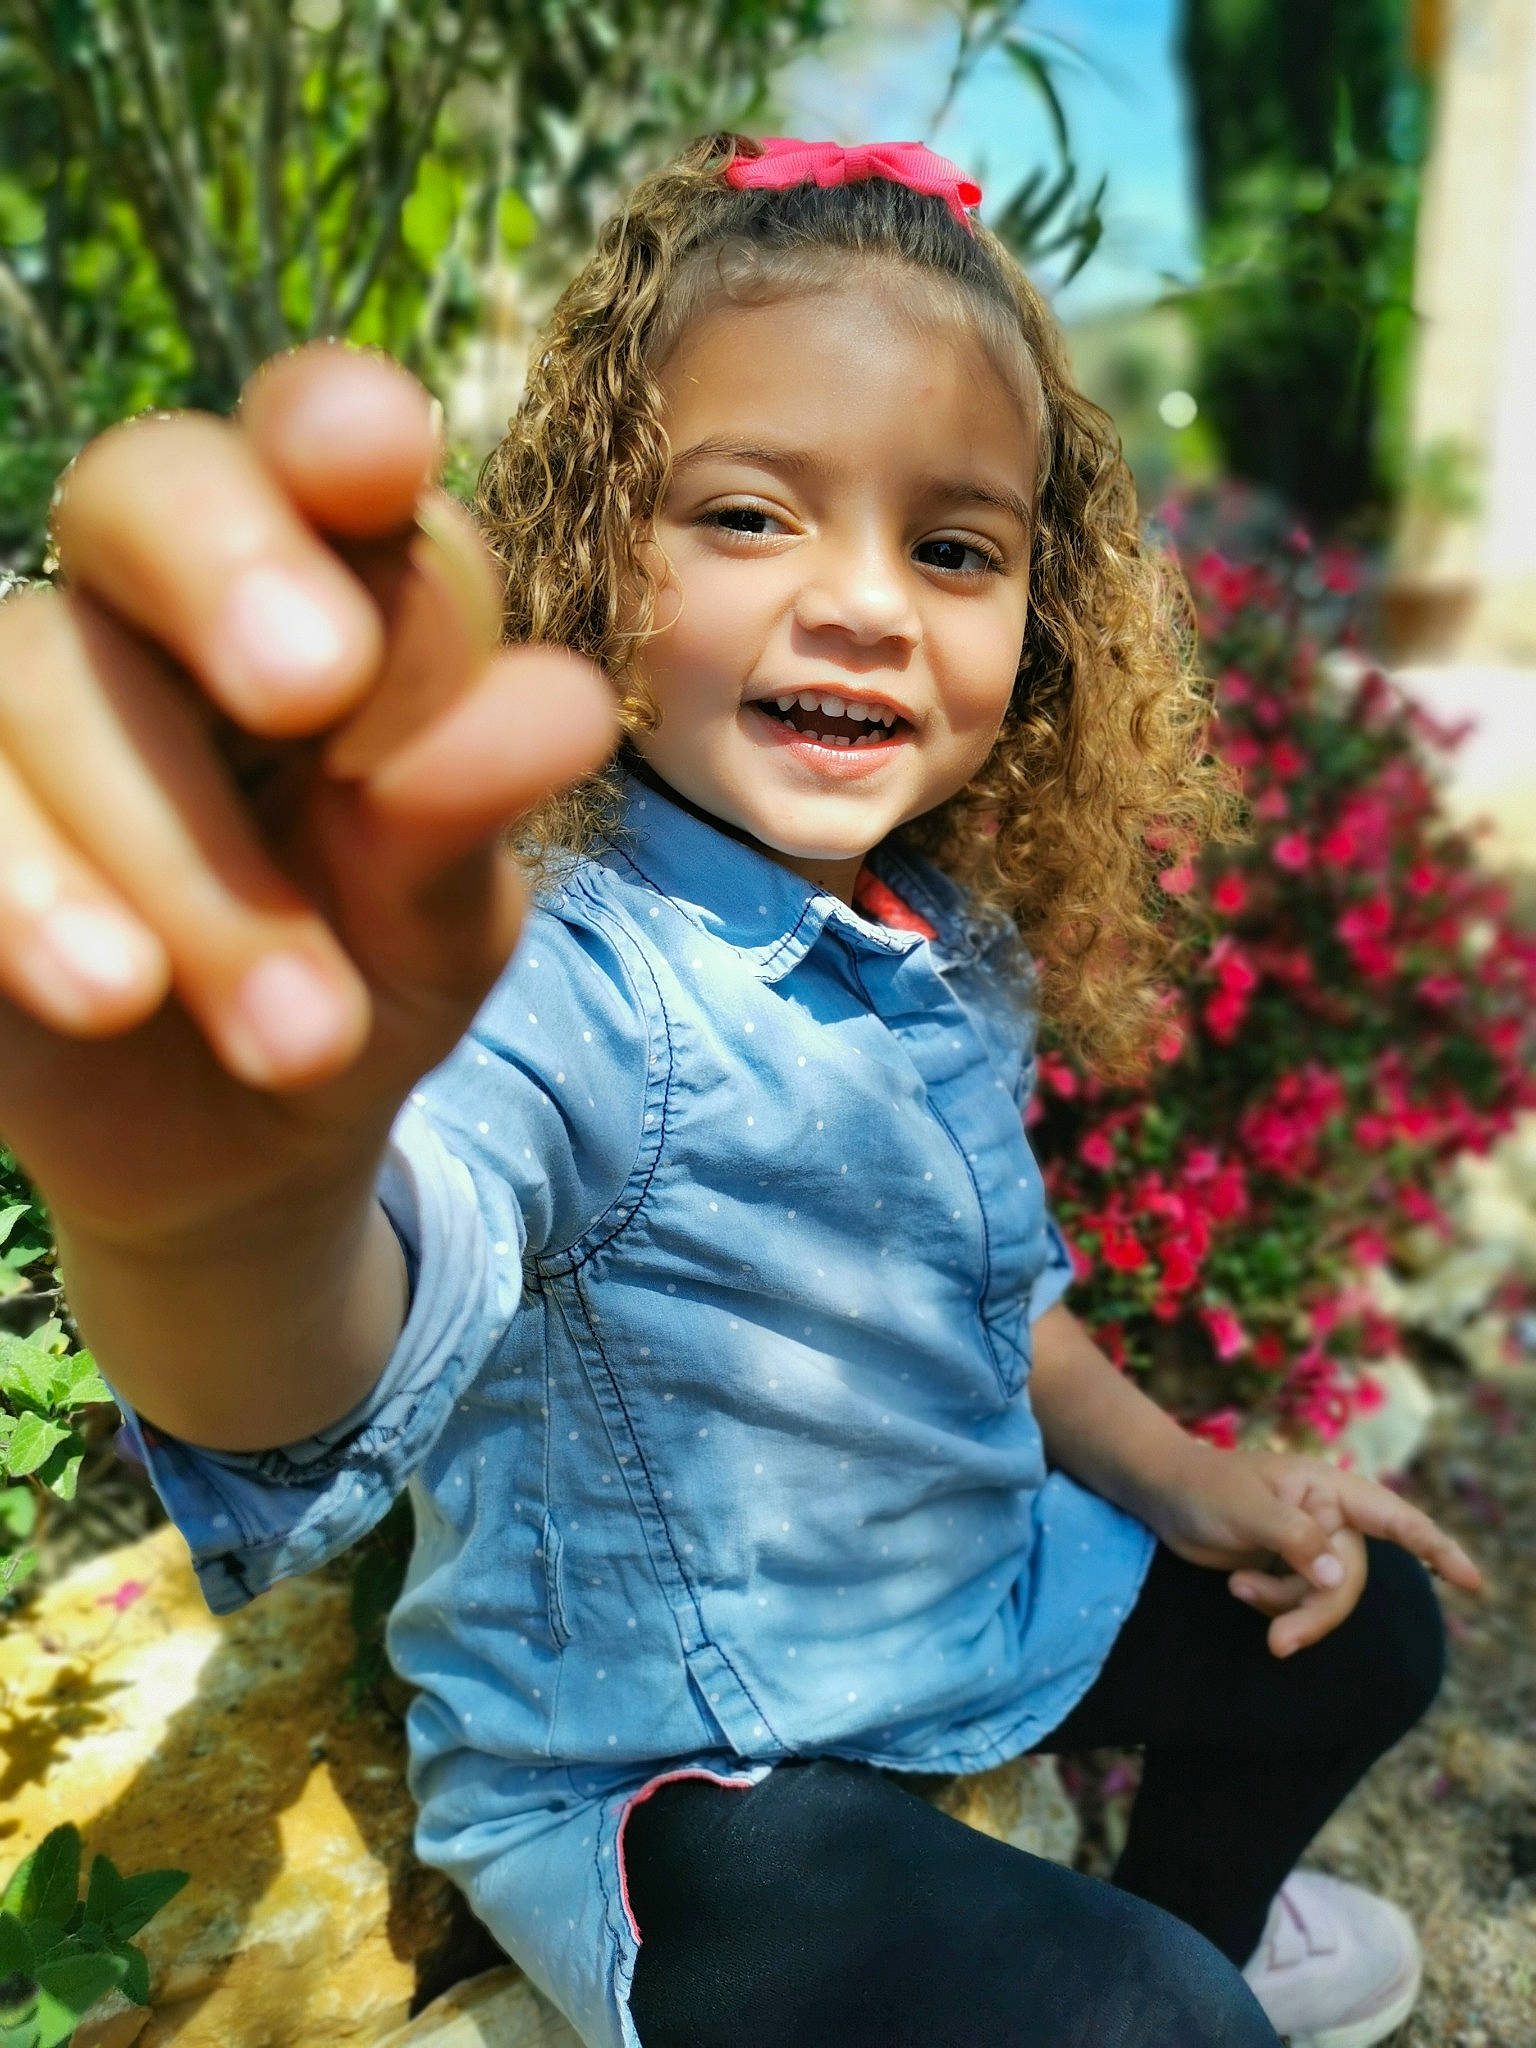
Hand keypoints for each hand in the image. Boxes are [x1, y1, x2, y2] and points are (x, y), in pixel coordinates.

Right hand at [0, 343, 614, 1250]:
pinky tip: (109, 995)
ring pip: (38, 673)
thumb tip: (563, 707)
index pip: (313, 446)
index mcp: (320, 582)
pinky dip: (22, 892)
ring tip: (306, 1035)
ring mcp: (20, 704)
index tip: (379, 455)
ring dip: (179, 858)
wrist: (251, 1137)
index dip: (331, 425)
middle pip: (139, 485)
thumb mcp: (443, 913)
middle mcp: (150, 605)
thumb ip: (469, 809)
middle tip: (314, 685)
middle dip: (225, 564)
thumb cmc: (367, 969)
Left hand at [1146, 1441, 1483, 1658]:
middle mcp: (1327, 1515)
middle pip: (1349, 1578)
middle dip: (1319, 1612)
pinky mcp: (1287, 1565)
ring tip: (1239, 1590)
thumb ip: (1295, 1540)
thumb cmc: (1202, 1487)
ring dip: (1288, 1608)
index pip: (1394, 1518)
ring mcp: (1308, 1542)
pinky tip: (1236, 1585)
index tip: (1471, 1582)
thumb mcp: (1245, 1510)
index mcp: (1328, 1489)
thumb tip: (1338, 1576)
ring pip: (1325, 1596)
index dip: (1435, 1548)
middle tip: (1279, 1643)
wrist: (1162, 1492)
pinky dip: (1272, 1603)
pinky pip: (1299, 1601)